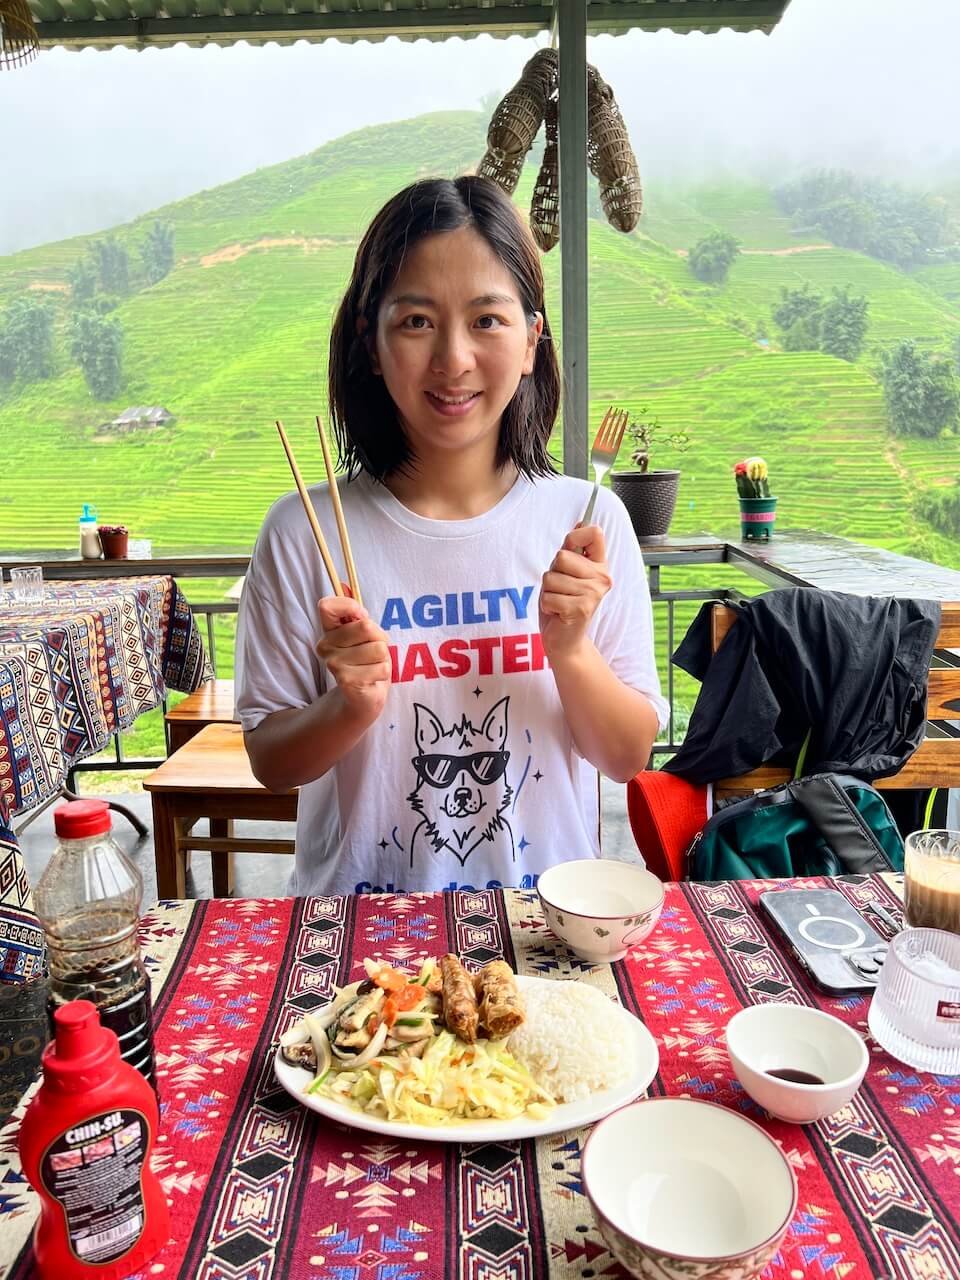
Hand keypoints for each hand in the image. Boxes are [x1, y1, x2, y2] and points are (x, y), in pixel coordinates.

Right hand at [317, 594, 391, 720]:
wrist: (364, 696)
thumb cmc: (367, 660)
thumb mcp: (365, 633)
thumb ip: (355, 612)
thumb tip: (343, 584)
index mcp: (328, 630)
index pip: (327, 605)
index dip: (350, 607)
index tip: (360, 617)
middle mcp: (325, 645)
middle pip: (366, 627)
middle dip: (380, 638)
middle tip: (374, 650)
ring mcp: (334, 664)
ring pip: (378, 649)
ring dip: (384, 658)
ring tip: (373, 665)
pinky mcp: (347, 681)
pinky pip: (382, 668)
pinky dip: (384, 673)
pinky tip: (372, 679)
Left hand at [538, 525, 612, 659]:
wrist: (566, 640)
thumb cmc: (563, 603)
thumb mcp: (567, 573)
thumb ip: (573, 549)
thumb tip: (582, 520)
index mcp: (600, 565)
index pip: (594, 533)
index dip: (576, 536)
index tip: (571, 550)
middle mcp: (602, 577)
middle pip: (562, 556)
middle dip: (552, 573)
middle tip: (561, 589)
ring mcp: (593, 593)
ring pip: (551, 577)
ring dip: (548, 591)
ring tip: (559, 602)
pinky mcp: (581, 609)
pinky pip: (548, 596)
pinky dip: (546, 605)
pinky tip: (558, 613)